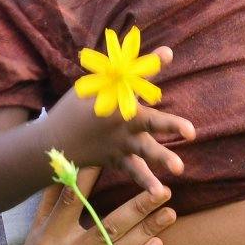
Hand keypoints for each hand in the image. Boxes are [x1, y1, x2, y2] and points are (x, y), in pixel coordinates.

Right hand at [21, 167, 174, 244]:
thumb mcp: (37, 229)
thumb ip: (52, 200)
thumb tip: (64, 165)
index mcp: (49, 237)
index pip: (71, 201)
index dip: (90, 178)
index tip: (116, 159)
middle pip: (107, 228)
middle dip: (138, 208)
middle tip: (162, 191)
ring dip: (147, 231)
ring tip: (169, 213)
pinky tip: (157, 243)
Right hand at [48, 47, 194, 198]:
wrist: (53, 140)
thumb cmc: (78, 107)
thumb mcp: (98, 85)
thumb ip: (133, 71)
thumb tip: (168, 52)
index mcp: (116, 98)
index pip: (138, 79)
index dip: (153, 65)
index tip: (167, 54)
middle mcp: (121, 121)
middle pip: (150, 122)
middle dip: (170, 126)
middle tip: (191, 131)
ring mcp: (120, 143)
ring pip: (145, 151)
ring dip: (162, 158)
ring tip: (179, 168)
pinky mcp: (117, 160)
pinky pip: (134, 172)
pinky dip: (146, 182)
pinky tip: (160, 192)